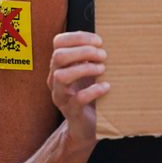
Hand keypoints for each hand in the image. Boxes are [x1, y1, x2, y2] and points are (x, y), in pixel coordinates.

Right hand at [47, 31, 109, 145]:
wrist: (84, 125)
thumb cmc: (87, 91)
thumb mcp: (87, 70)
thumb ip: (90, 54)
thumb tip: (105, 38)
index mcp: (59, 65)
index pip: (59, 42)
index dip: (79, 37)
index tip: (99, 41)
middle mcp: (55, 78)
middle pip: (59, 56)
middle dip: (83, 51)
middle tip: (103, 55)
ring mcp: (61, 95)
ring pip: (62, 76)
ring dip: (86, 69)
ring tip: (102, 69)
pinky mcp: (71, 111)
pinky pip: (78, 98)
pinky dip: (94, 90)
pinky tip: (106, 87)